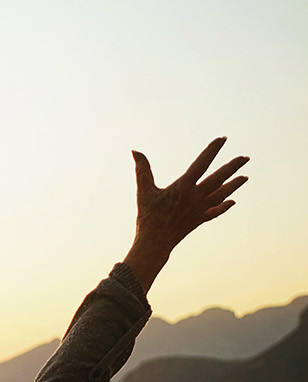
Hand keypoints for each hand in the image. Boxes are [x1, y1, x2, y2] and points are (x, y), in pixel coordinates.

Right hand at [125, 138, 248, 290]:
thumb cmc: (148, 216)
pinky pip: (216, 211)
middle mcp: (196, 197)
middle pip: (219, 178)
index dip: (212, 151)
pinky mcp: (200, 220)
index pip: (201, 164)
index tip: (222, 140)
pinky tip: (232, 201)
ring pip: (222, 194)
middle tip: (245, 158)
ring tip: (245, 177)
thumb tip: (135, 151)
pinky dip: (224, 206)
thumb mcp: (143, 191)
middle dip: (233, 167)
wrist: (155, 242)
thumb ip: (142, 170)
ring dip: (234, 185)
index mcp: (183, 187)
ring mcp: (200, 209)